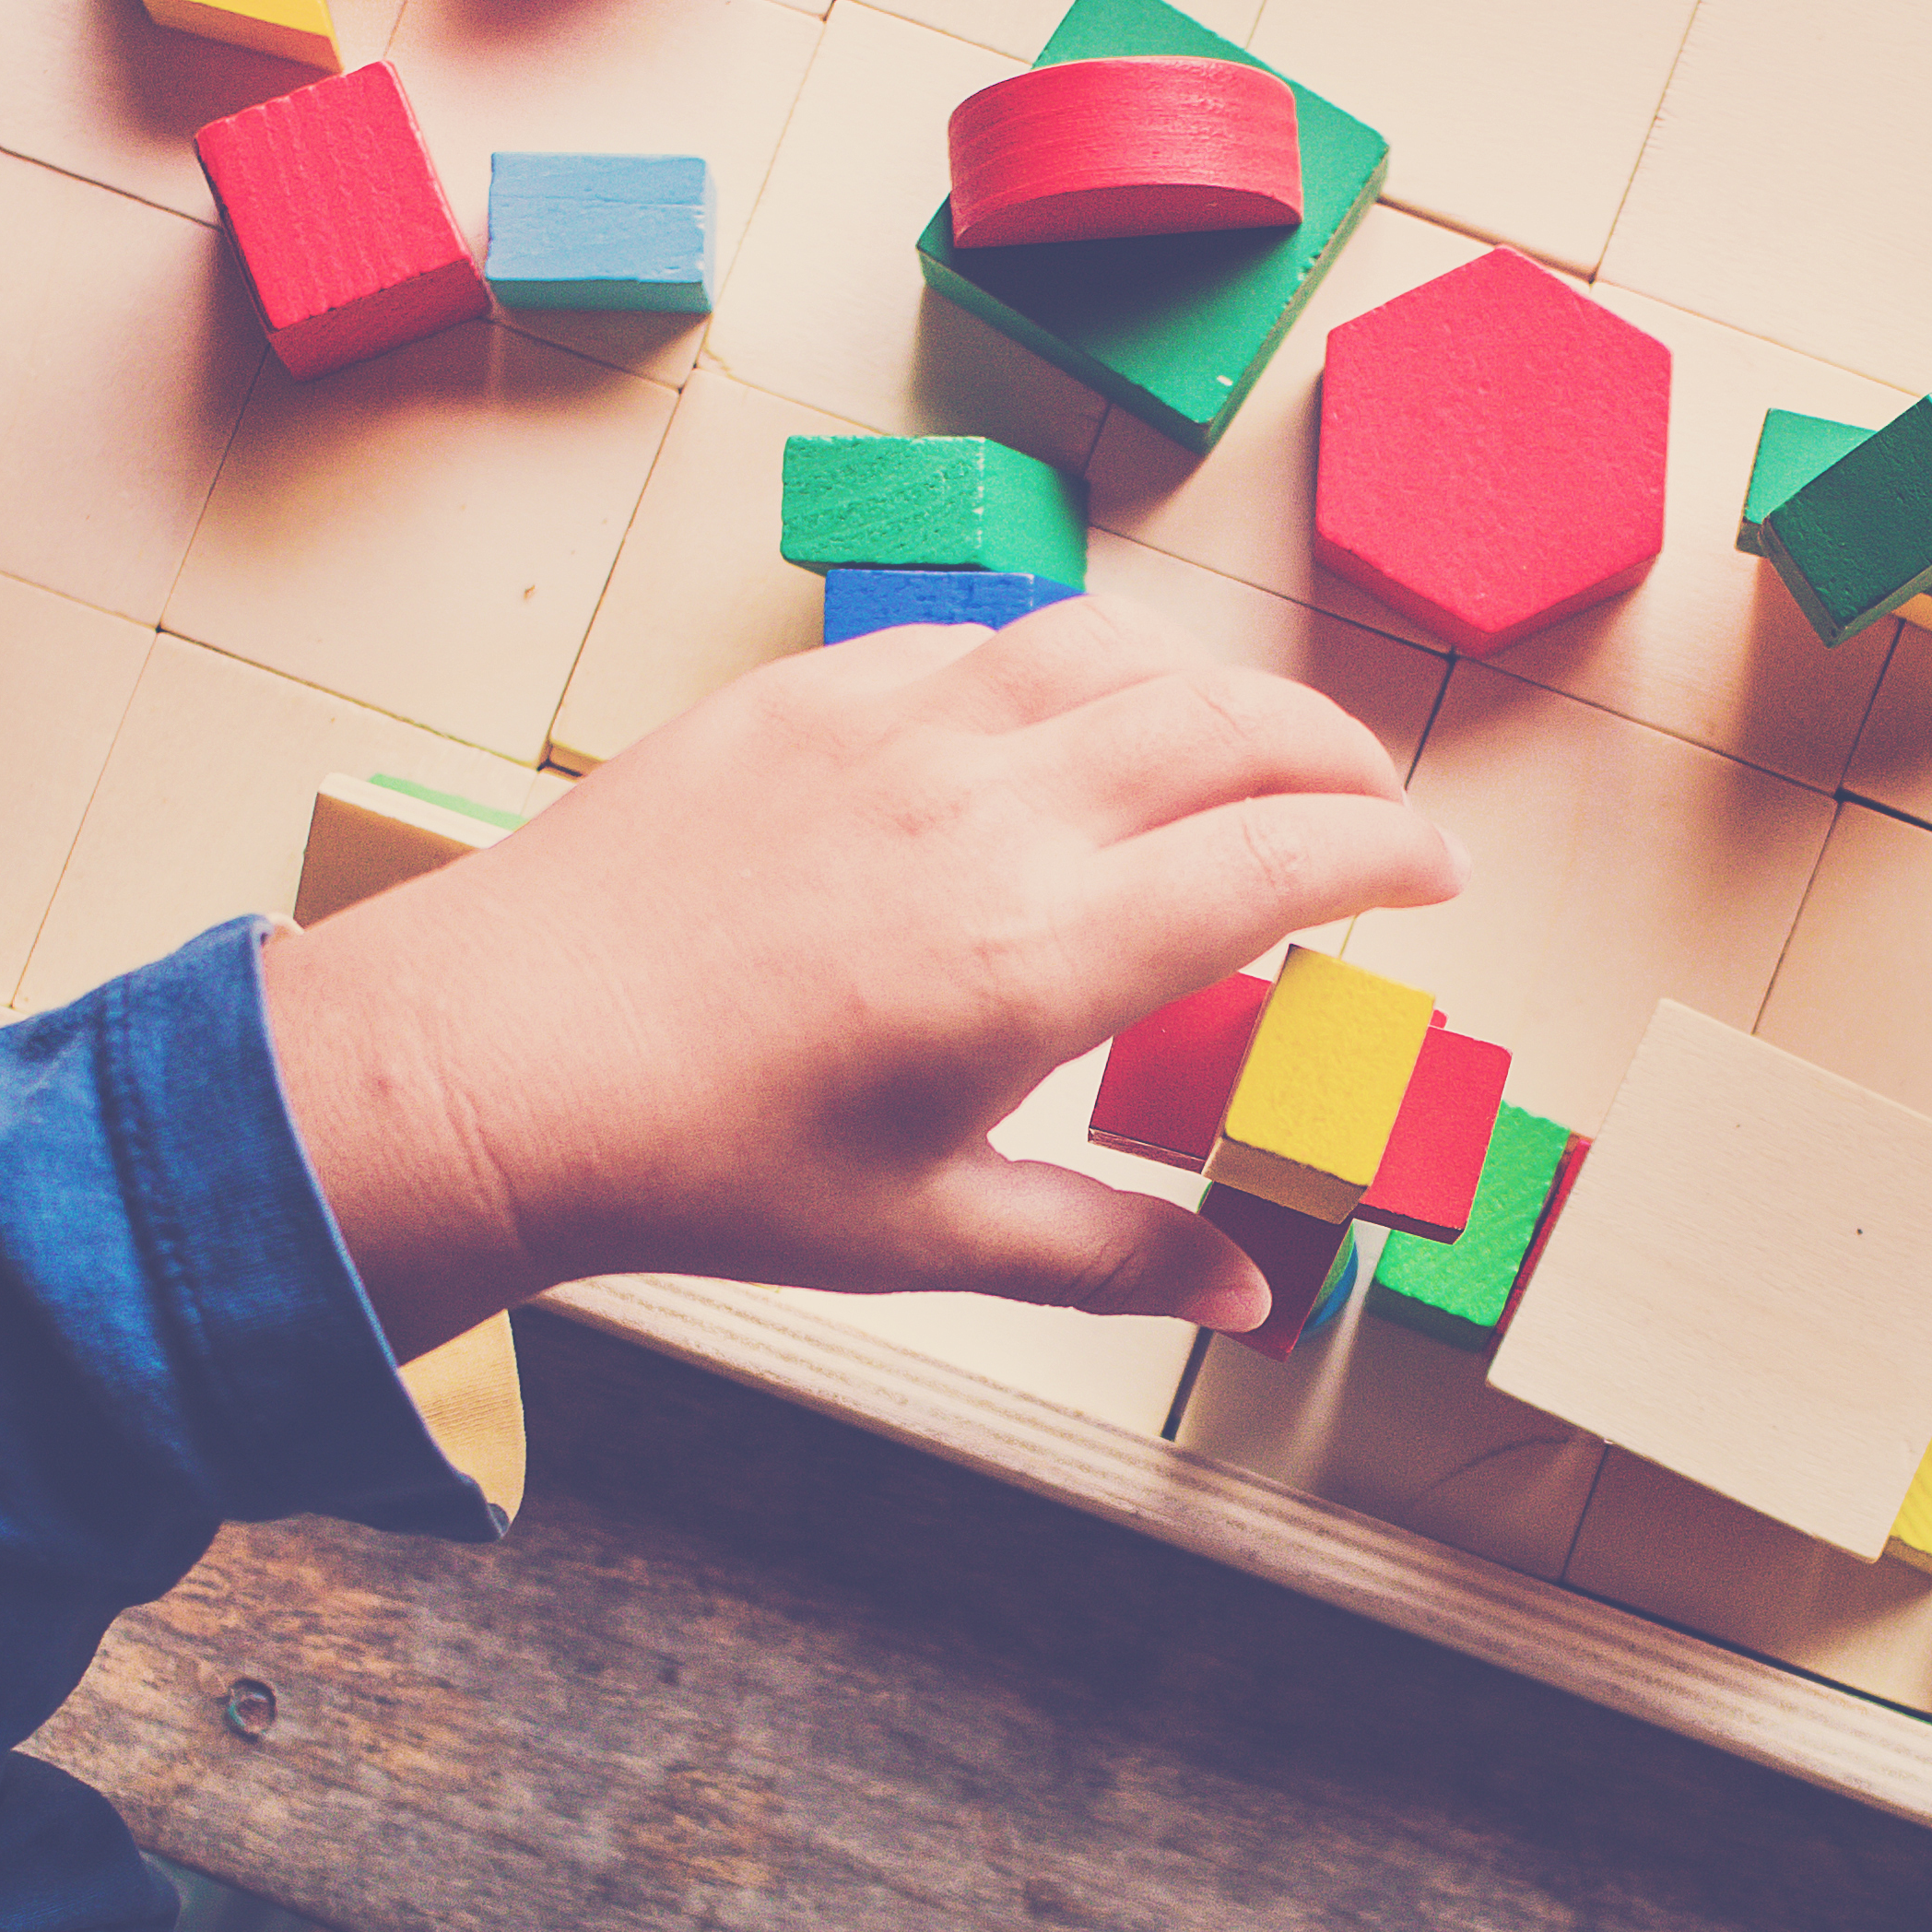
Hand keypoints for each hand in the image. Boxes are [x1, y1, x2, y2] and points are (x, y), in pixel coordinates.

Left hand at [255, 597, 1463, 1357]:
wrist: (496, 1067)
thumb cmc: (702, 1163)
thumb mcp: (925, 1232)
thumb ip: (1107, 1247)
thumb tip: (1250, 1291)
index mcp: (1039, 959)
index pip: (1285, 856)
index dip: (1392, 849)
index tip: (1435, 872)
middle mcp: (987, 817)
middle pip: (1233, 723)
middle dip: (1338, 753)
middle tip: (1372, 802)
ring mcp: (895, 734)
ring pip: (1119, 649)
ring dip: (1216, 686)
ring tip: (1246, 742)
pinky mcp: (808, 694)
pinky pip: (985, 640)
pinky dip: (1068, 664)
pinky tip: (1071, 717)